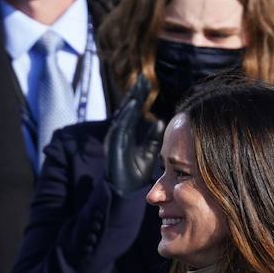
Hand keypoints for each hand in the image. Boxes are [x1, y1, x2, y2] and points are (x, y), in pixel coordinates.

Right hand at [105, 76, 164, 195]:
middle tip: (144, 78)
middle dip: (135, 94)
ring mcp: (114, 140)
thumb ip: (152, 138)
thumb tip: (159, 122)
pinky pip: (120, 126)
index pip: (133, 112)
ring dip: (131, 100)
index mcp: (125, 135)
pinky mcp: (113, 146)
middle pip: (127, 109)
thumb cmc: (133, 177)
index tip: (147, 83)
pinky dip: (127, 115)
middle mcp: (118, 135)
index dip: (139, 97)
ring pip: (124, 115)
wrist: (122, 194)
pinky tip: (134, 104)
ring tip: (140, 86)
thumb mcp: (147, 153)